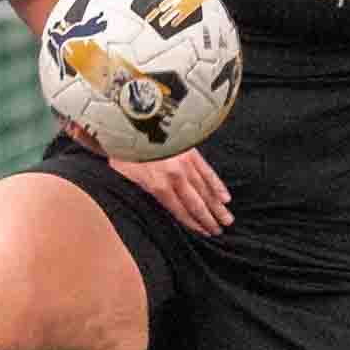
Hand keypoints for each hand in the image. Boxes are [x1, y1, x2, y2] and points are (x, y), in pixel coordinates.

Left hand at [108, 147, 232, 236]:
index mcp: (157, 185)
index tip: (204, 233)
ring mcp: (185, 163)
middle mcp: (175, 177)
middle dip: (209, 219)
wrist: (132, 116)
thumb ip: (139, 189)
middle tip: (220, 231)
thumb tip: (149, 201)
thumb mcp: (123, 173)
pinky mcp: (191, 150)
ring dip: (217, 206)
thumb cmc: (122, 147)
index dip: (193, 223)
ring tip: (227, 219)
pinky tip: (225, 197)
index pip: (179, 210)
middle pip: (196, 203)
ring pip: (205, 189)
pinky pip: (207, 171)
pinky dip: (217, 185)